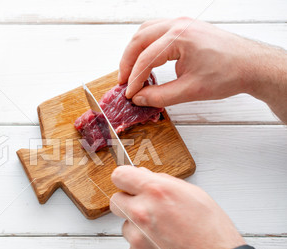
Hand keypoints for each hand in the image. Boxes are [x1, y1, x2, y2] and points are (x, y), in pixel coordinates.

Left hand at [110, 166, 283, 248]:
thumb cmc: (212, 232)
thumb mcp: (194, 194)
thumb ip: (164, 182)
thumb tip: (144, 176)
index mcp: (156, 192)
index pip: (120, 175)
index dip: (125, 179)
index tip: (129, 183)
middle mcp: (141, 213)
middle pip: (115, 200)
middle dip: (128, 202)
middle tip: (146, 209)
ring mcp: (136, 238)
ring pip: (125, 225)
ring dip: (138, 227)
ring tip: (164, 234)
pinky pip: (132, 246)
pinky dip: (144, 247)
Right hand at [118, 17, 286, 113]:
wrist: (251, 65)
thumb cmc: (228, 74)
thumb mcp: (191, 90)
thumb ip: (160, 96)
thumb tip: (139, 98)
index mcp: (180, 37)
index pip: (146, 58)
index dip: (134, 78)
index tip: (129, 93)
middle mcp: (179, 25)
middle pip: (140, 39)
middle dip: (128, 61)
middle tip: (123, 81)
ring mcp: (182, 23)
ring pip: (146, 31)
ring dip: (134, 51)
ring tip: (130, 71)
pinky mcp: (186, 28)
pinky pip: (156, 31)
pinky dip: (146, 45)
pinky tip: (145, 60)